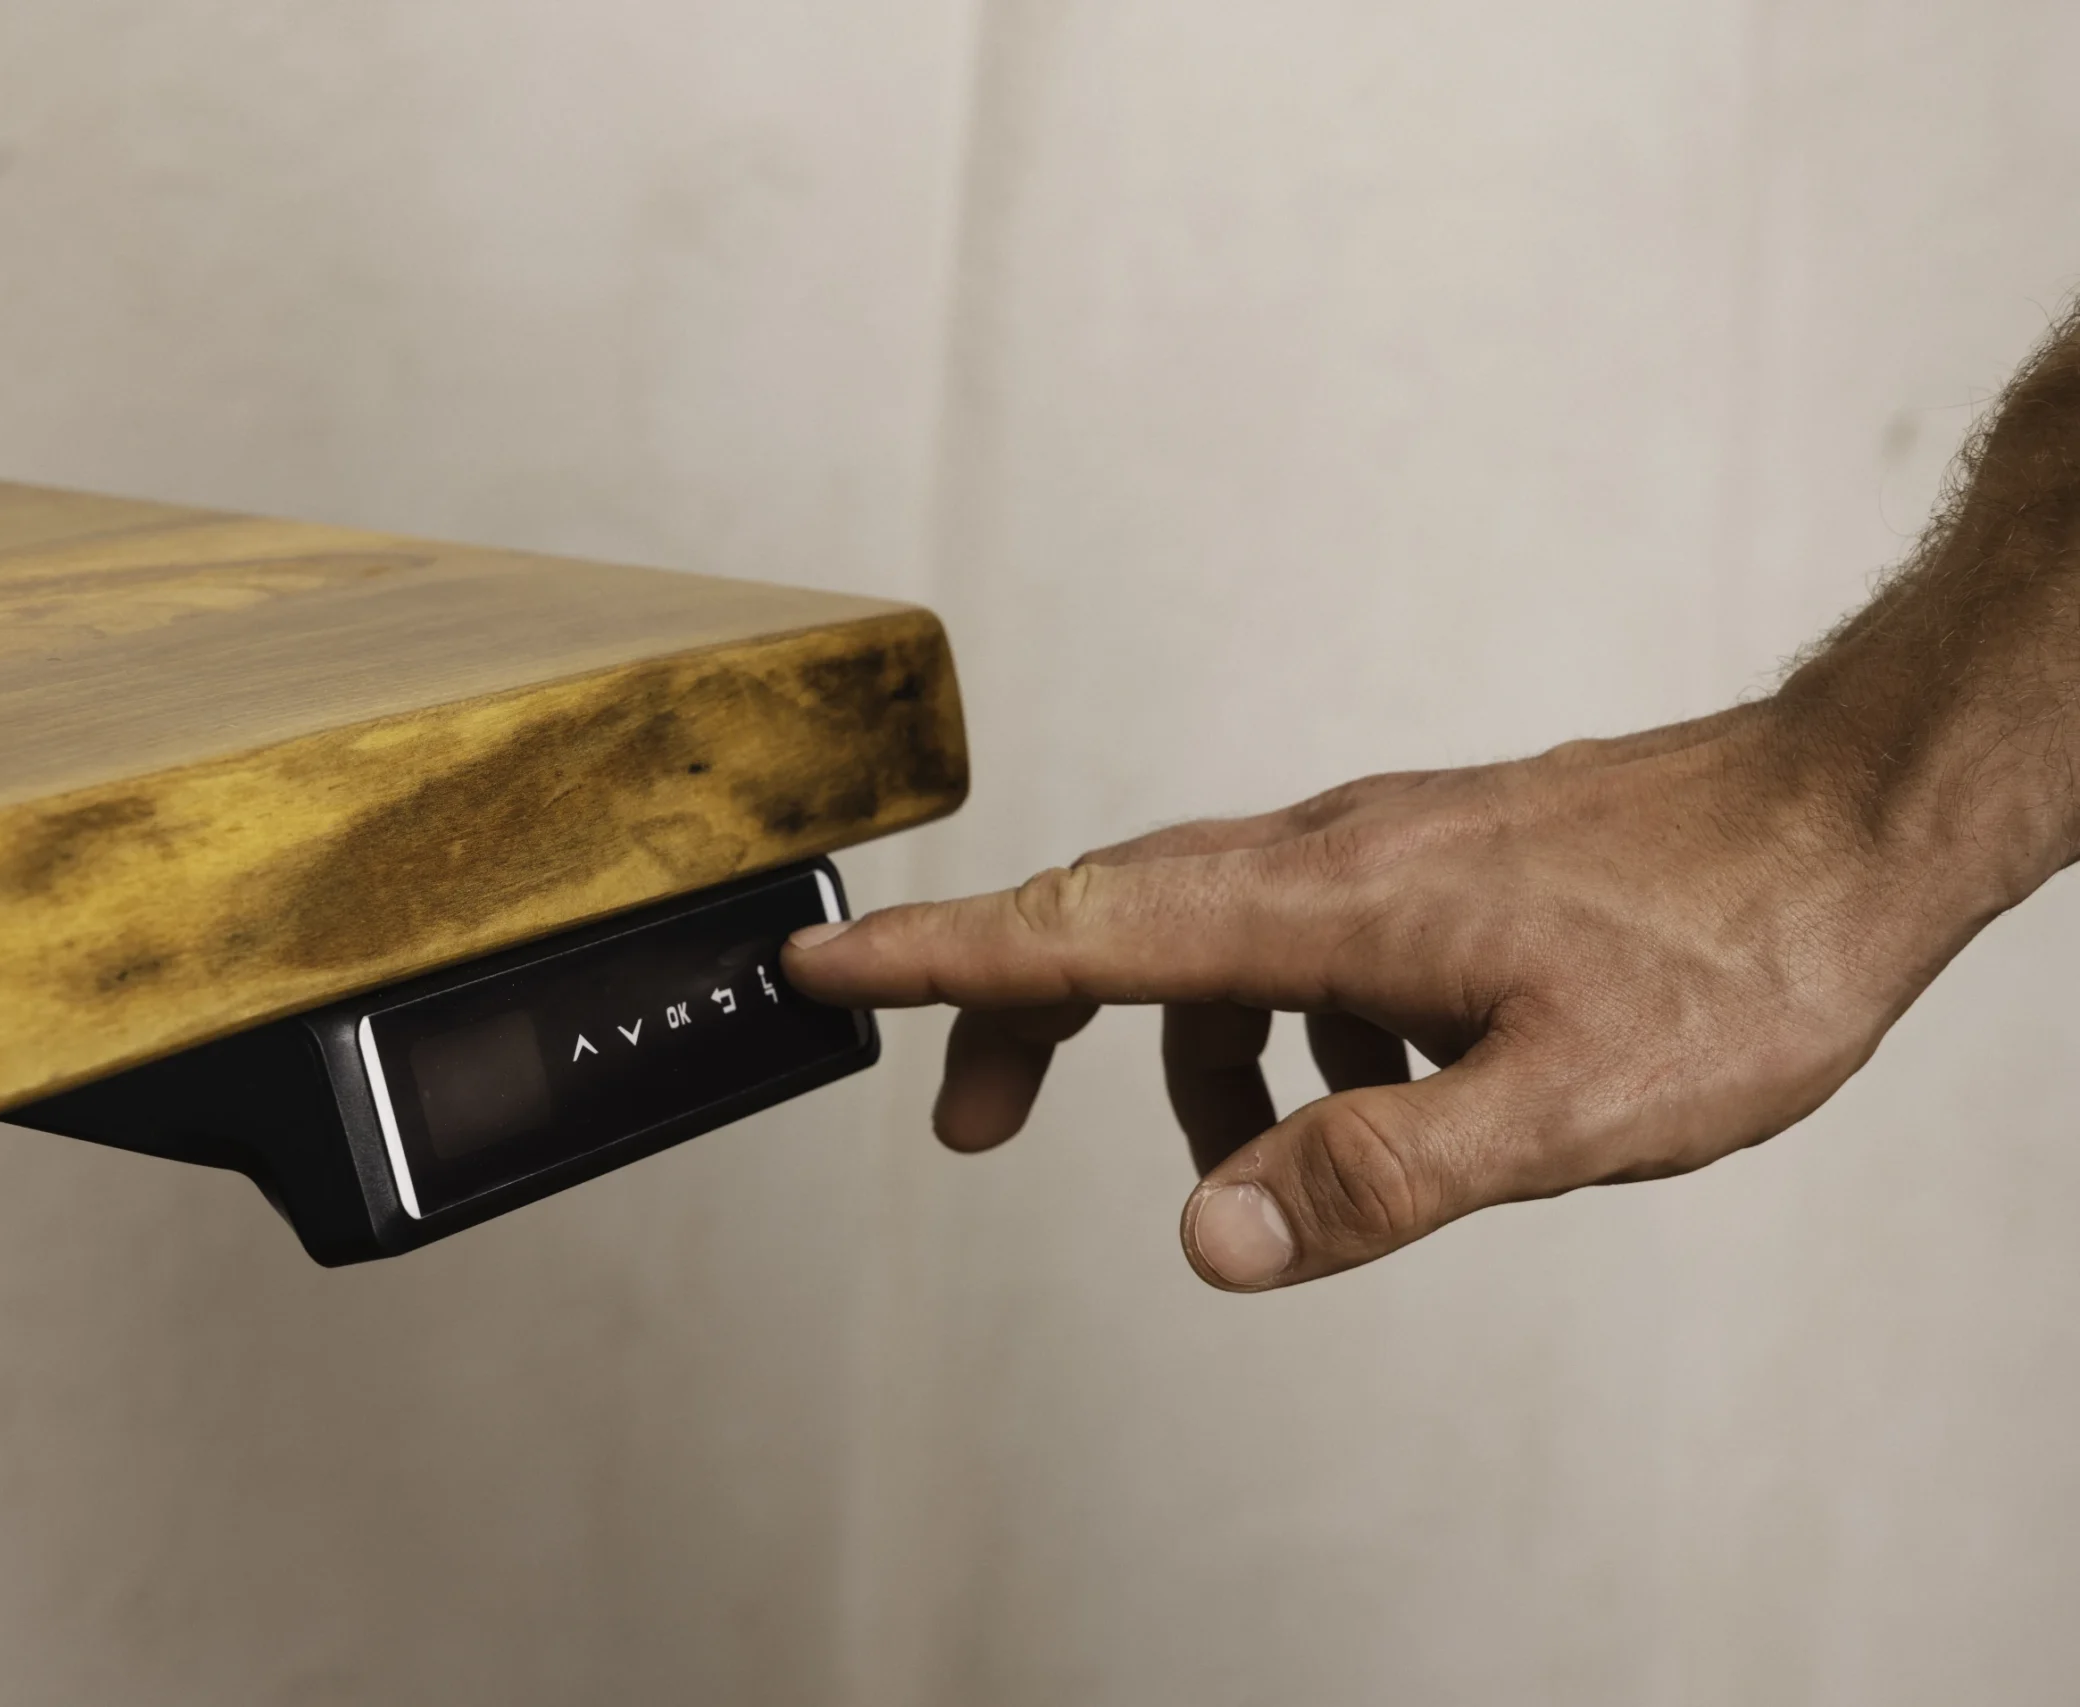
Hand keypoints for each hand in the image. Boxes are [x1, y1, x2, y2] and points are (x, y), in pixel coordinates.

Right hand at [784, 703, 2007, 1290]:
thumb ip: (1379, 1174)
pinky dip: (1291, 1025)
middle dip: (1023, 1016)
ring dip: (1191, 1055)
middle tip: (970, 1127)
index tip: (822, 962)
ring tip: (1266, 1166)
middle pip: (1115, 920)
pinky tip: (1387, 1092)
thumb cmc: (1735, 949)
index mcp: (1331, 905)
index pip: (1087, 928)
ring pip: (1213, 934)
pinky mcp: (1431, 862)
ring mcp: (1382, 848)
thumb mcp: (1567, 1108)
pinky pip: (1303, 936)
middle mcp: (1331, 853)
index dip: (939, 957)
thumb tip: (1213, 1239)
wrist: (1854, 817)